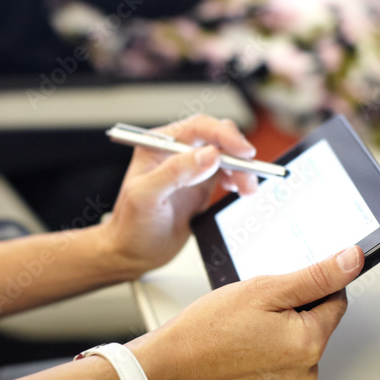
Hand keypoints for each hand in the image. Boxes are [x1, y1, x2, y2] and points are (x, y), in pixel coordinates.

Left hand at [99, 114, 258, 274]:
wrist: (134, 253)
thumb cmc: (130, 225)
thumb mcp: (145, 197)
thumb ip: (175, 172)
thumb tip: (209, 155)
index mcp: (159, 144)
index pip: (198, 127)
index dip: (224, 135)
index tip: (242, 151)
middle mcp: (177, 151)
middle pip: (218, 137)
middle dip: (237, 153)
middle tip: (248, 173)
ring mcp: (191, 168)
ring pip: (227, 155)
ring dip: (242, 168)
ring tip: (247, 188)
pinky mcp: (202, 185)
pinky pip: (229, 172)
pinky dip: (239, 179)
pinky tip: (240, 190)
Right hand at [127, 246, 363, 379]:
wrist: (172, 363)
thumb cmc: (207, 329)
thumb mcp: (264, 289)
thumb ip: (316, 275)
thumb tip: (353, 260)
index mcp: (310, 343)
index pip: (336, 296)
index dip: (309, 282)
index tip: (281, 284)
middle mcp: (308, 367)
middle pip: (319, 316)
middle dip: (293, 302)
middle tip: (257, 304)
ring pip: (301, 332)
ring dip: (281, 319)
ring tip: (248, 321)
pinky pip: (286, 349)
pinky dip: (271, 337)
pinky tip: (246, 335)